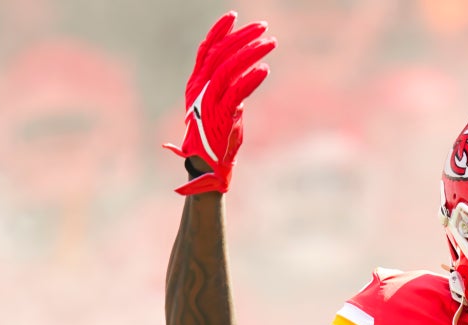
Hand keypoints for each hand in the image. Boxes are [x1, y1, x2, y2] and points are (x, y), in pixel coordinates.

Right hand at [163, 12, 276, 194]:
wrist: (208, 165)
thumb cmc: (215, 134)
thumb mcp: (217, 104)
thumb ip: (226, 84)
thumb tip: (248, 63)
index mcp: (196, 84)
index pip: (205, 50)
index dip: (219, 31)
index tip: (234, 16)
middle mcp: (200, 89)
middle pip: (220, 54)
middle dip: (242, 37)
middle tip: (264, 27)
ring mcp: (209, 102)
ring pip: (228, 69)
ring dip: (251, 53)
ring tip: (271, 43)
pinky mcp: (221, 116)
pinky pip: (236, 92)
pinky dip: (251, 79)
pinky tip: (265, 70)